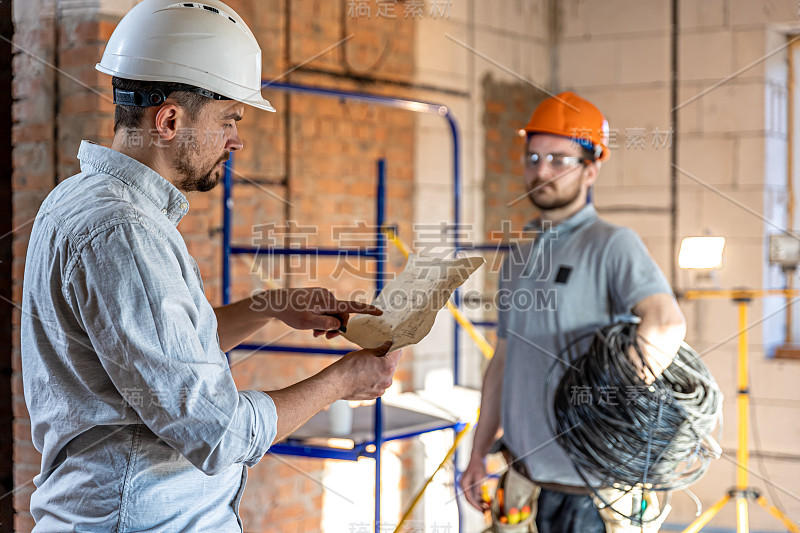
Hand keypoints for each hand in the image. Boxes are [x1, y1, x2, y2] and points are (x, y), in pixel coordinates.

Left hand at [261, 287, 380, 336]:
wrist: (276, 302)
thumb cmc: (290, 312)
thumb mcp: (306, 322)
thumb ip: (324, 323)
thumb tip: (338, 324)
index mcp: (328, 302)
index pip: (352, 306)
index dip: (367, 310)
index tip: (380, 312)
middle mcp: (328, 296)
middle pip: (341, 315)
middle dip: (336, 327)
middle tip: (323, 337)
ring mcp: (323, 296)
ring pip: (333, 314)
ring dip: (328, 325)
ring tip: (315, 334)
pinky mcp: (318, 297)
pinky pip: (326, 310)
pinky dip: (322, 319)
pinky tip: (312, 327)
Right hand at [334, 341, 400, 399]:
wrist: (335, 384)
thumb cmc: (348, 367)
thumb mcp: (366, 352)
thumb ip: (380, 349)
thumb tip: (388, 346)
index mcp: (387, 367)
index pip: (397, 353)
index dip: (393, 346)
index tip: (390, 344)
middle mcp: (387, 380)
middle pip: (391, 366)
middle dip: (385, 360)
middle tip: (373, 356)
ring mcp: (381, 390)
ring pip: (384, 376)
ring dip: (379, 371)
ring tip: (365, 368)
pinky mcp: (374, 396)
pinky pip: (377, 385)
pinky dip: (373, 380)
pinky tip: (362, 376)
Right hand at [461, 455, 488, 511]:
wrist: (477, 458)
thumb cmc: (478, 466)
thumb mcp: (479, 477)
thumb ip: (478, 488)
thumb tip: (478, 498)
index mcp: (464, 484)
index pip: (468, 498)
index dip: (475, 505)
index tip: (482, 510)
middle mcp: (464, 486)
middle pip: (470, 499)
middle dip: (478, 505)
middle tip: (487, 510)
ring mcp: (468, 486)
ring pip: (474, 498)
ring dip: (481, 502)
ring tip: (489, 505)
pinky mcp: (472, 486)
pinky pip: (476, 494)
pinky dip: (482, 497)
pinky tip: (488, 499)